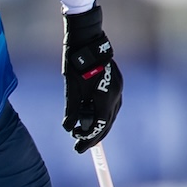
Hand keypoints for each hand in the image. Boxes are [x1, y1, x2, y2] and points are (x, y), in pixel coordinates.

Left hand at [62, 6, 122, 153]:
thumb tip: (67, 127)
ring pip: (110, 114)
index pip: (99, 126)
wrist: (87, 38)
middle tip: (80, 147)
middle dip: (94, 136)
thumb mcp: (71, 88)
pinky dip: (102, 114)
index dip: (88, 139)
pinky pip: (112, 105)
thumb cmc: (76, 62)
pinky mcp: (116, 82)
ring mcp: (118, 87)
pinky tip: (92, 117)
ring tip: (84, 134)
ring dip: (99, 125)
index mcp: (106, 97)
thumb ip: (71, 110)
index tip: (77, 148)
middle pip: (107, 122)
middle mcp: (116, 94)